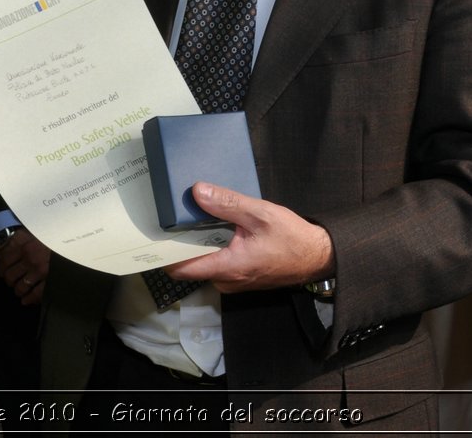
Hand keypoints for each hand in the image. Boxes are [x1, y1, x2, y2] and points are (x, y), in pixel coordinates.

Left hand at [0, 228, 49, 305]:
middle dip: (9, 281)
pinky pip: (35, 294)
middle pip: (11, 275)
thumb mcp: (37, 232)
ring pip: (21, 286)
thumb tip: (10, 241)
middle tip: (10, 281)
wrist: (75, 240)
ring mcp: (40, 272)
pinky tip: (25, 301)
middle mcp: (30, 259)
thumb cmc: (55, 236)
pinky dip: (28, 299)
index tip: (2, 271)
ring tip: (18, 291)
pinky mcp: (50, 280)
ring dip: (17, 290)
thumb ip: (23, 236)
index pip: (5, 260)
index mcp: (25, 246)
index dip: (1, 268)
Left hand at [163, 183, 333, 292]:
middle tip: (168, 215)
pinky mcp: (241, 276)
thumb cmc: (292, 237)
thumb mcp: (260, 214)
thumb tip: (197, 191)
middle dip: (178, 243)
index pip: (180, 269)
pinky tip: (211, 225)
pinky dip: (211, 246)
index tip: (152, 233)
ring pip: (204, 263)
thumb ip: (228, 203)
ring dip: (196, 243)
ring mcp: (234, 280)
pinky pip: (217, 262)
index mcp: (227, 267)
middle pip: (189, 265)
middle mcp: (226, 280)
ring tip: (187, 215)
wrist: (319, 256)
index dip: (163, 254)